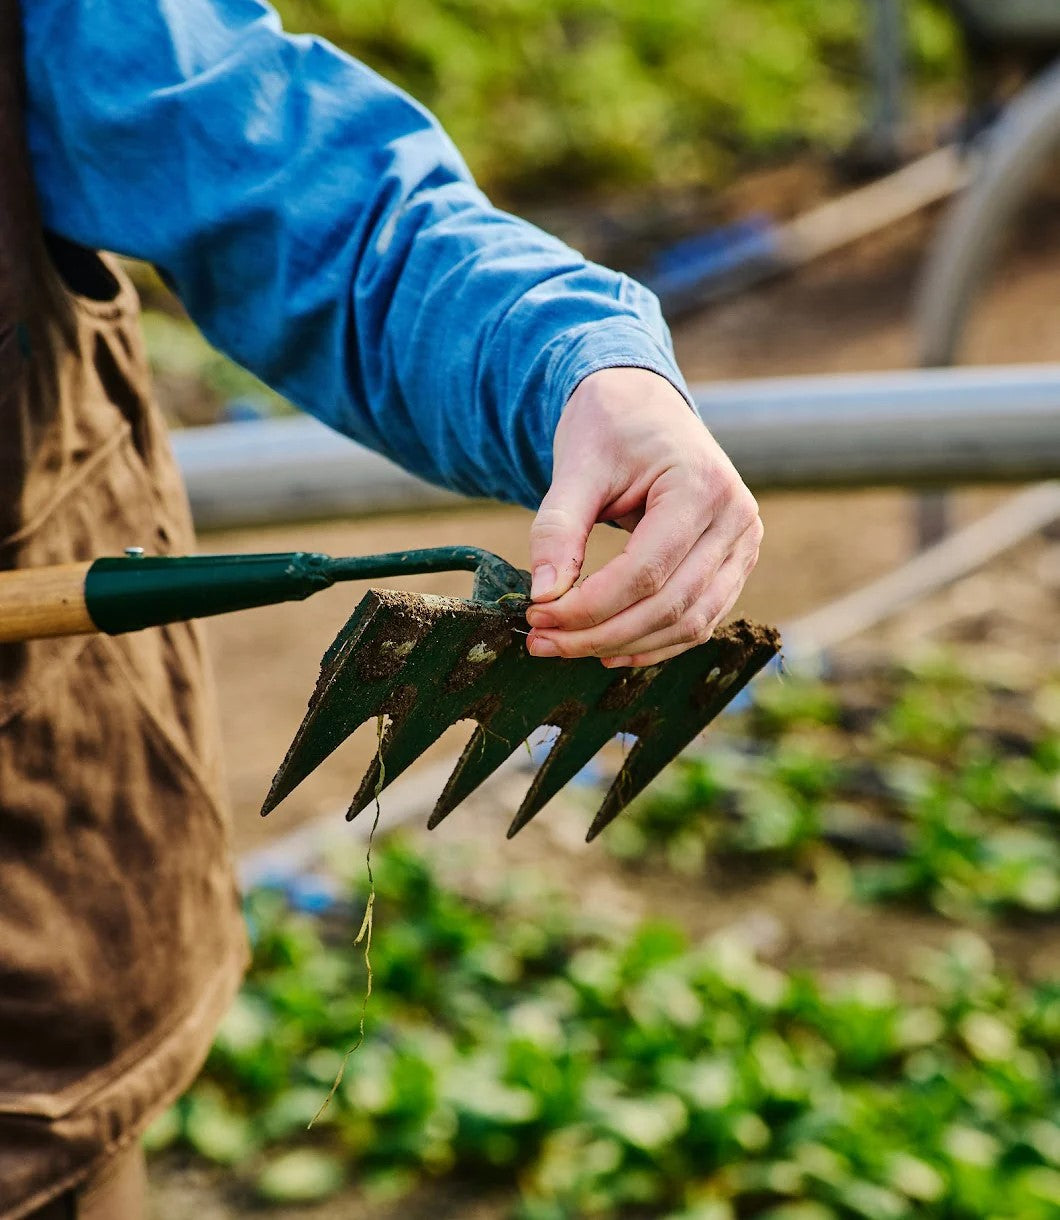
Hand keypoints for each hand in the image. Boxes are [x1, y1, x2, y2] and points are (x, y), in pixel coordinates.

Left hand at [525, 367, 761, 666]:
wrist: (644, 407)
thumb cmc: (610, 428)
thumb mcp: (576, 467)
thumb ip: (558, 528)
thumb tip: (543, 595)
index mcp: (702, 486)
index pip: (646, 572)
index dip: (589, 606)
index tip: (537, 615)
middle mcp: (737, 519)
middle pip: (670, 605)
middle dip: (600, 633)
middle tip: (542, 641)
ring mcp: (744, 546)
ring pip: (690, 624)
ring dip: (625, 645)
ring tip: (564, 647)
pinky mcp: (735, 565)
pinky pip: (699, 620)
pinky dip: (653, 642)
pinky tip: (607, 648)